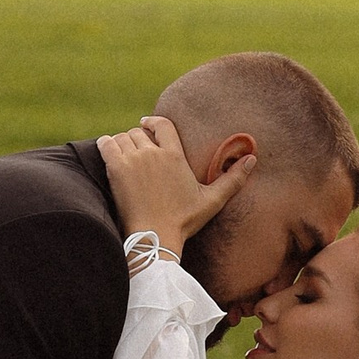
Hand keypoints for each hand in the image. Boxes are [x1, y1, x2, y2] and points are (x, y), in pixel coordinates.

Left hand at [97, 115, 254, 257]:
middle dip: (137, 139)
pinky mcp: (116, 169)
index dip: (152, 122)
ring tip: (123, 154)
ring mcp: (133, 160)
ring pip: (122, 137)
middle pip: (139, 132)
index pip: (162, 124)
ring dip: (121, 143)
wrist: (155, 237)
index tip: (146, 124)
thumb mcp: (212, 200)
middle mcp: (154, 153)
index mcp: (175, 156)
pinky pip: (106, 144)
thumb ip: (233, 179)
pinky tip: (109, 153)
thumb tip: (252, 159)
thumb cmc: (184, 221)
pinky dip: (106, 145)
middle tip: (135, 151)